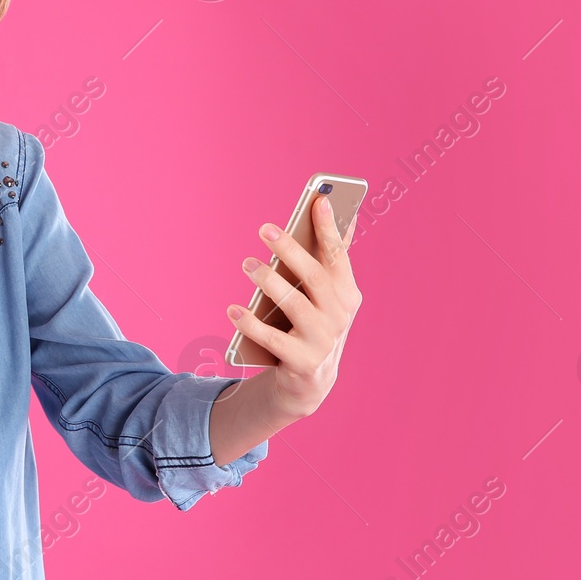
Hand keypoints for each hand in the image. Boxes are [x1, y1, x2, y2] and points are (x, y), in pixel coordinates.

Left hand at [226, 195, 362, 424]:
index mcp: (348, 294)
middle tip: (265, 229)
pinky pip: (272, 340)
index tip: (319, 199)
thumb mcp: (325, 294)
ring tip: (247, 264)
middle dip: (290, 250)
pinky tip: (232, 309)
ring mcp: (323, 341)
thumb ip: (329, 256)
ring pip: (293, 305)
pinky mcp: (303, 363)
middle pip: (313, 277)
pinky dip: (250, 323)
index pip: (338, 256)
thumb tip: (333, 208)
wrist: (310, 380)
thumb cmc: (314, 322)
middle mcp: (340, 317)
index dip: (330, 228)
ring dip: (268, 281)